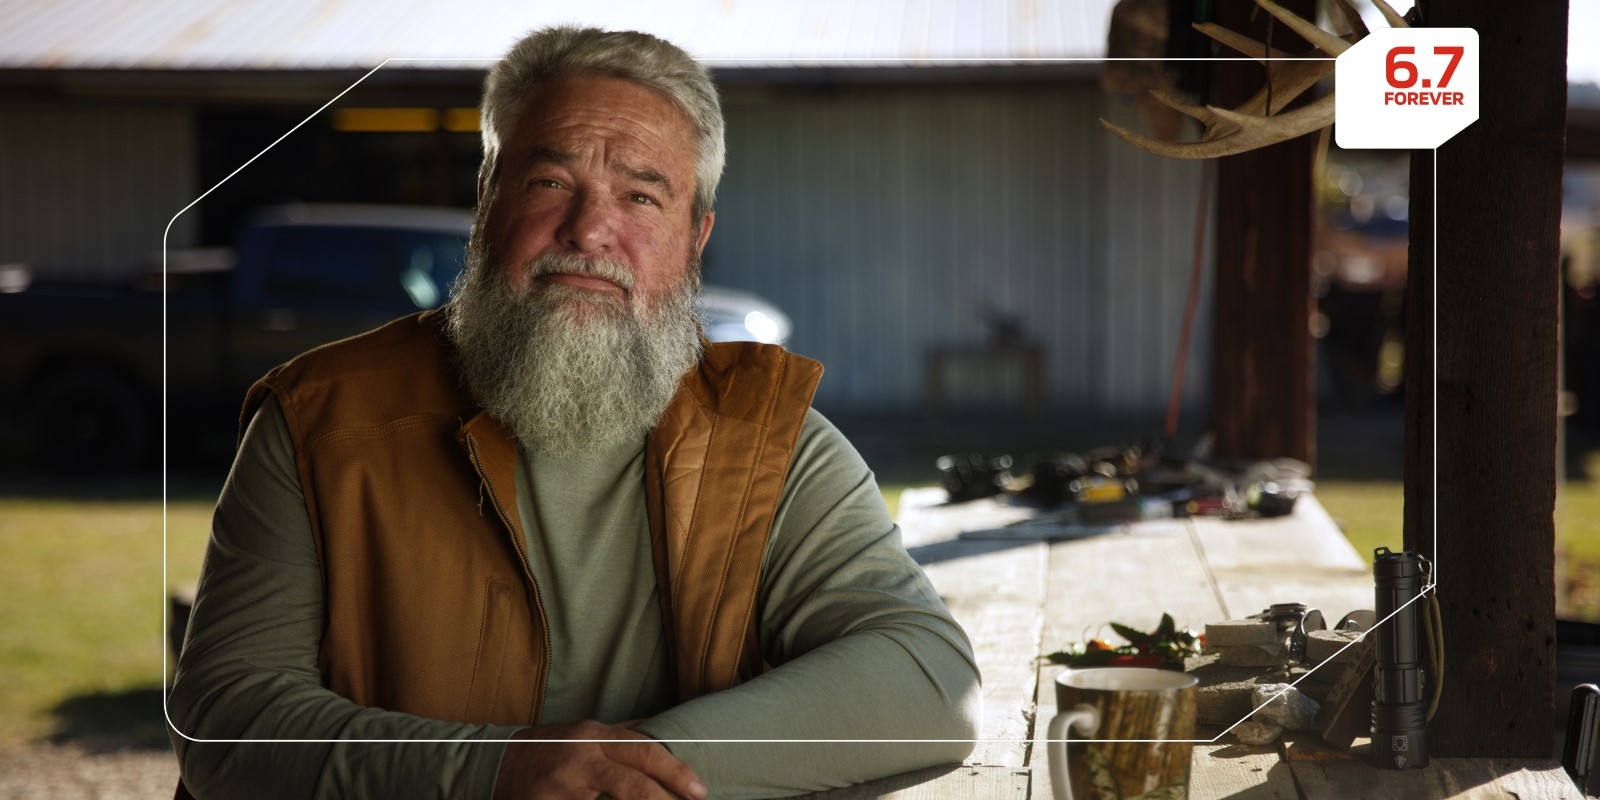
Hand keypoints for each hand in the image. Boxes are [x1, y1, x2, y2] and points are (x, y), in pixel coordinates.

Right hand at [492, 721, 706, 799]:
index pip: (644, 751)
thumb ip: (623, 735)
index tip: (699, 788)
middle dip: (668, 795)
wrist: (496, 764)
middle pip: (634, 779)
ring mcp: (565, 786)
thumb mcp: (585, 733)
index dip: (675, 770)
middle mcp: (582, 757)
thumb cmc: (550, 748)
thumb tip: (661, 729)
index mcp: (595, 736)